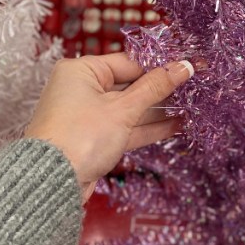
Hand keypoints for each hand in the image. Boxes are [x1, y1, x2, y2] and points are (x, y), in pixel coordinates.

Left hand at [24, 53, 194, 200]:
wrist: (52, 182)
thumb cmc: (80, 136)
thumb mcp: (123, 108)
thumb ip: (155, 87)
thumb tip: (183, 67)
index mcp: (80, 71)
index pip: (127, 62)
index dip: (158, 66)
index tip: (186, 67)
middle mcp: (81, 90)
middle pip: (129, 85)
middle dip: (160, 91)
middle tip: (192, 87)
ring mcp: (88, 116)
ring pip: (129, 109)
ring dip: (157, 111)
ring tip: (190, 107)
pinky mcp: (94, 139)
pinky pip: (125, 128)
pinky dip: (147, 127)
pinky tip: (175, 125)